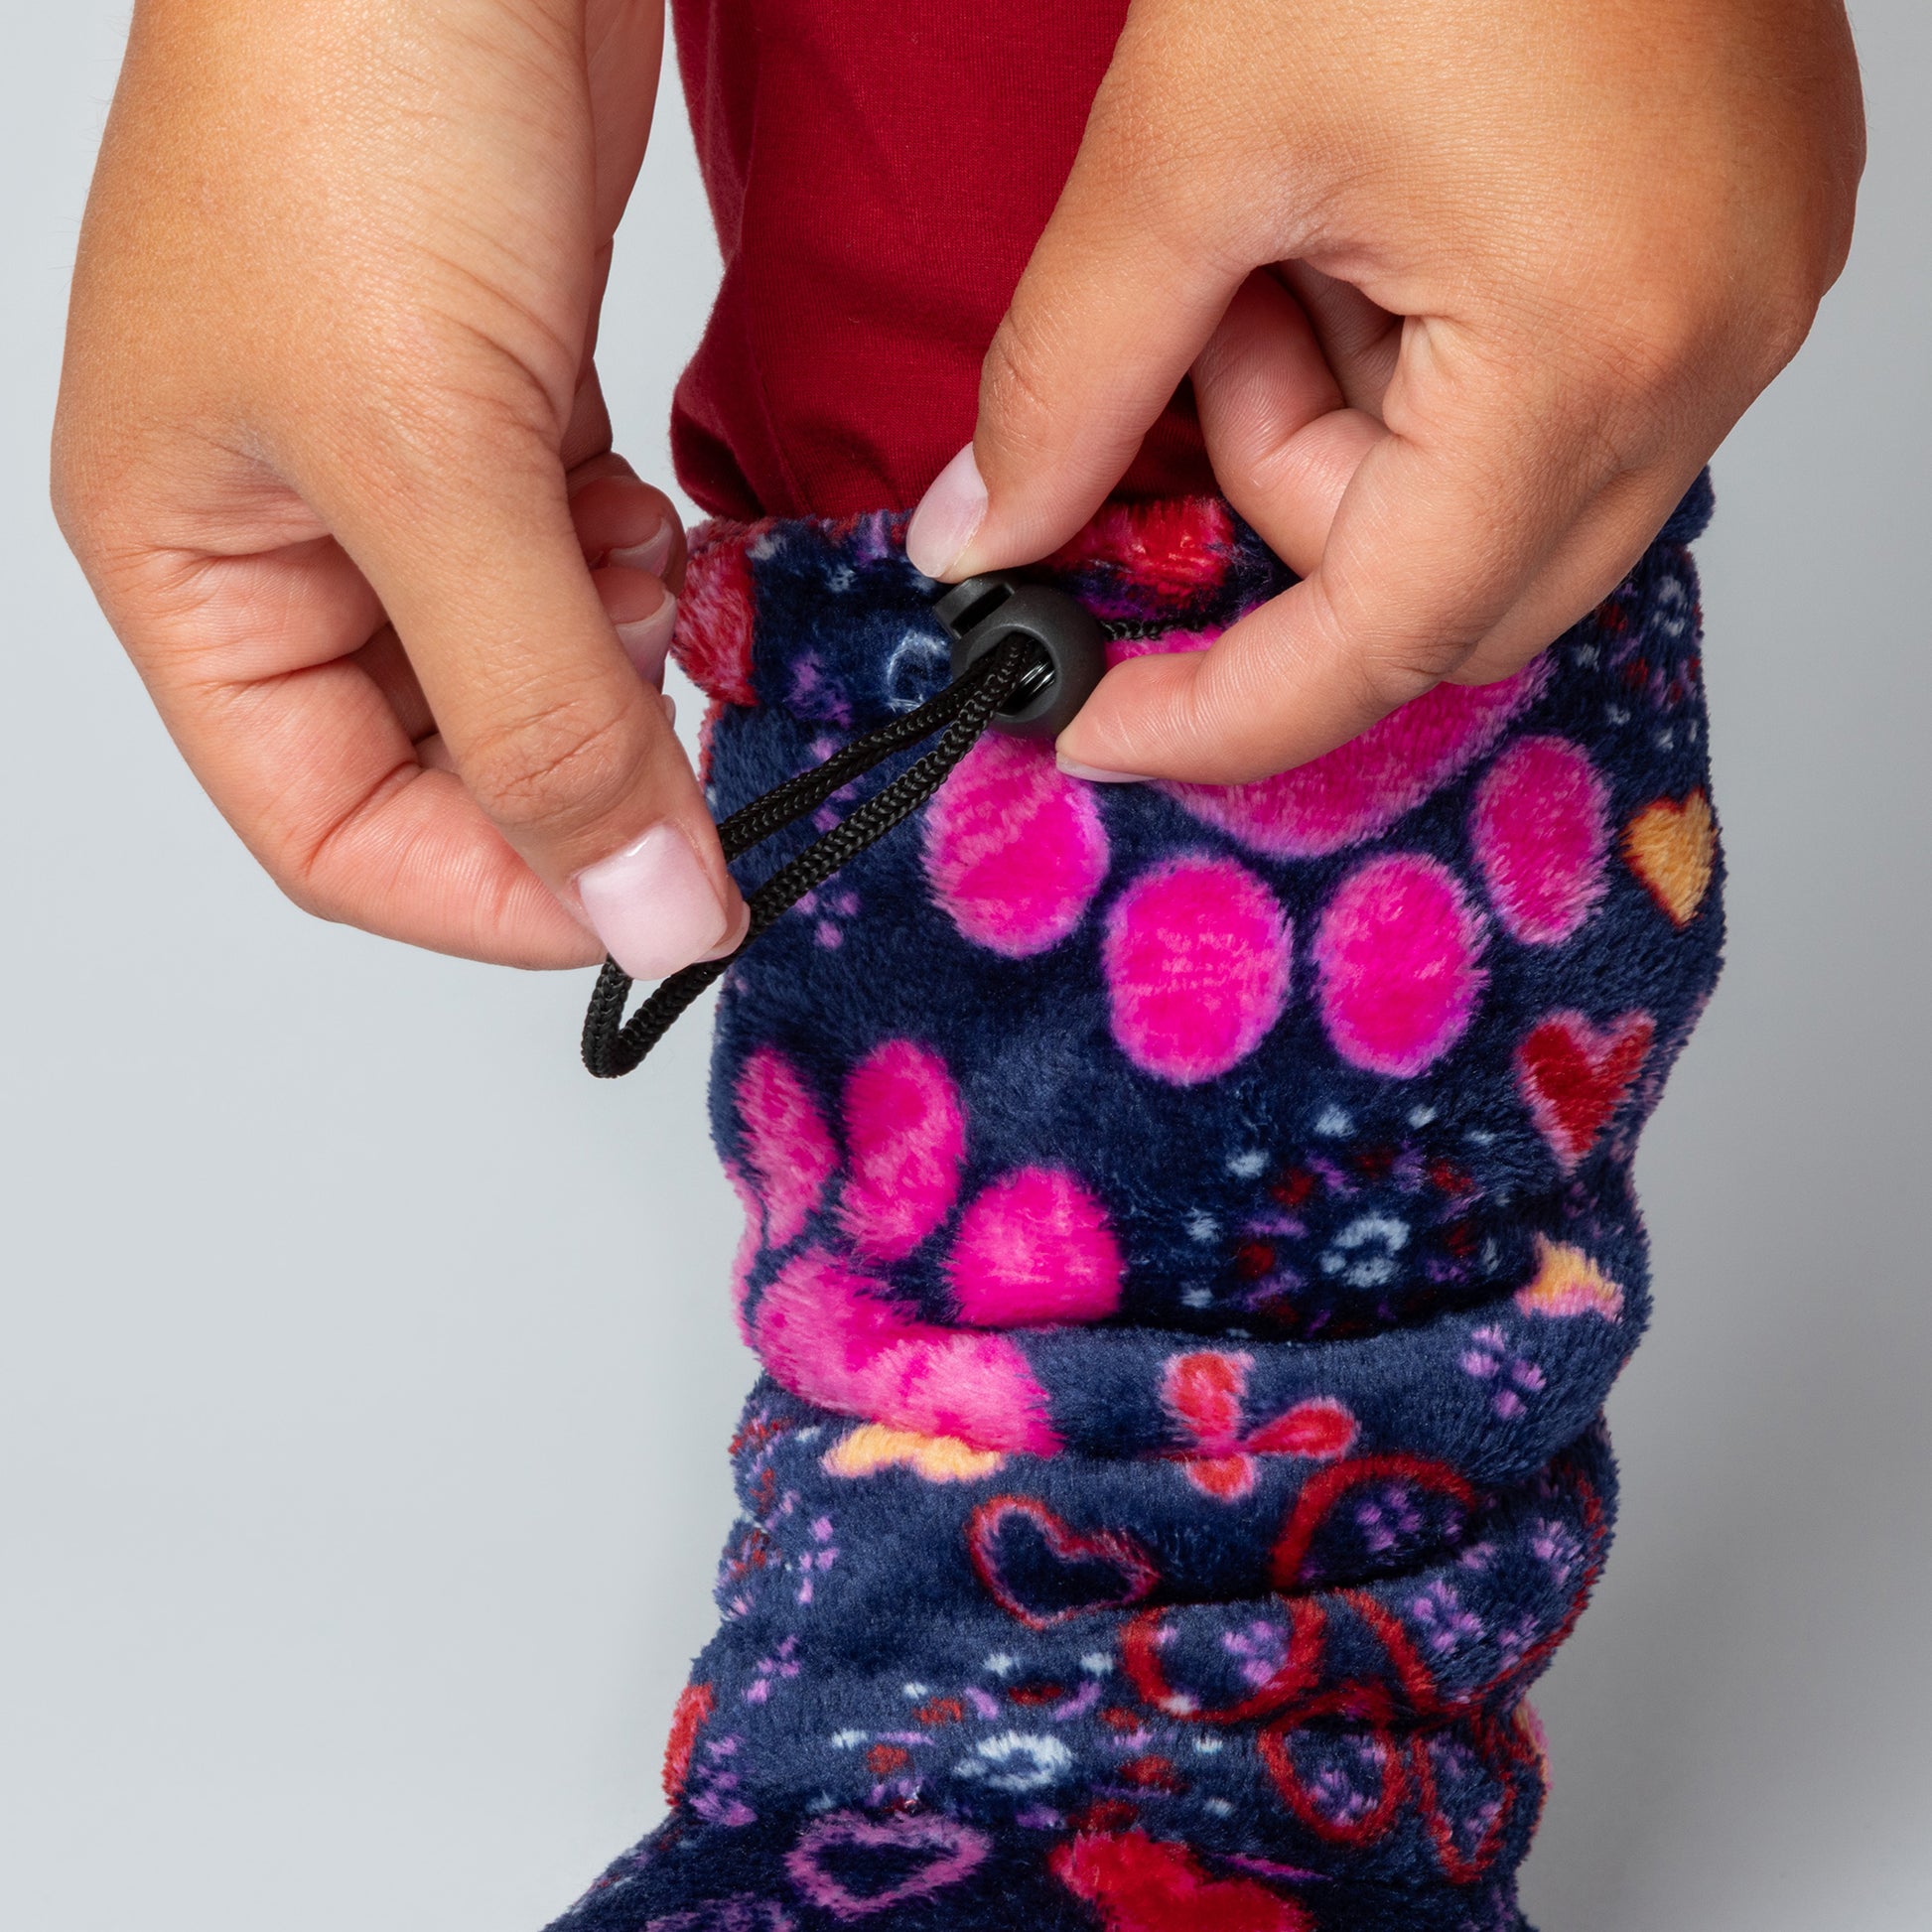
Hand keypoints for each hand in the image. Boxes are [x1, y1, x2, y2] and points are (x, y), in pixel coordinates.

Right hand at [54, 0, 745, 977]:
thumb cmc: (355, 107)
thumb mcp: (438, 463)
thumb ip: (543, 713)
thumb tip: (639, 915)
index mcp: (192, 571)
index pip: (331, 832)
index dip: (495, 899)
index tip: (655, 904)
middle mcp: (284, 541)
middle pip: (439, 764)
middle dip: (577, 772)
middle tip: (696, 757)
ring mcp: (397, 474)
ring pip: (523, 672)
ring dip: (616, 667)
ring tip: (658, 586)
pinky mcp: (497, 409)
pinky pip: (574, 570)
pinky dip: (637, 577)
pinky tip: (660, 526)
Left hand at [907, 0, 1863, 782]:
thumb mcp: (1185, 148)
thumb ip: (1068, 382)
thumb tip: (980, 535)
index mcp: (1586, 352)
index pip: (1376, 645)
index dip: (1216, 714)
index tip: (1095, 720)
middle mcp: (1705, 357)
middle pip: (1438, 590)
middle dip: (1288, 498)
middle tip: (1221, 330)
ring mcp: (1745, 301)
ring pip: (1490, 502)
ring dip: (1355, 409)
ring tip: (1310, 219)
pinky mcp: (1740, 245)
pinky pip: (1558, 402)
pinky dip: (1434, 355)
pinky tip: (1393, 209)